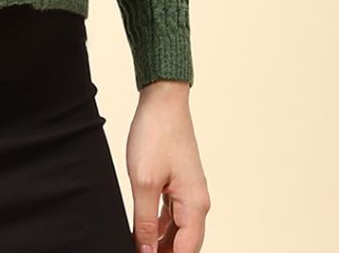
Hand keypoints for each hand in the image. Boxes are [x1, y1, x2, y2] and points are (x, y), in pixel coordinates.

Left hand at [125, 81, 209, 251]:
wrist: (162, 100)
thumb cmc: (156, 134)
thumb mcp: (144, 182)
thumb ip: (145, 222)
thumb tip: (146, 252)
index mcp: (195, 205)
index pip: (186, 252)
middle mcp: (197, 202)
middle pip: (184, 244)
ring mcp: (189, 192)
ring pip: (178, 231)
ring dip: (161, 243)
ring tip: (140, 247)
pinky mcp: (179, 183)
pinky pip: (172, 215)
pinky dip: (159, 226)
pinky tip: (144, 231)